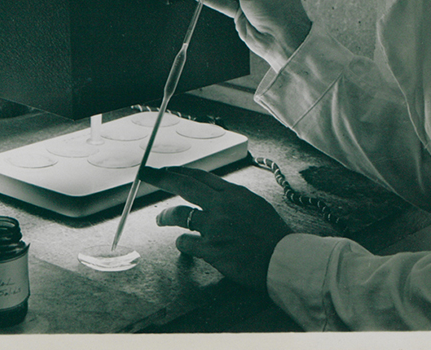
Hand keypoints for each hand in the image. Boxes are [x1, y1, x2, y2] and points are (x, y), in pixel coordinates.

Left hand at [140, 165, 292, 291]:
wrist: (283, 259)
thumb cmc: (273, 235)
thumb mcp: (255, 205)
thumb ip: (233, 199)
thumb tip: (214, 196)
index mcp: (234, 193)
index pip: (200, 176)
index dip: (179, 172)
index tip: (167, 171)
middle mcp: (222, 206)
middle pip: (183, 185)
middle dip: (161, 178)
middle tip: (147, 175)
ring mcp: (215, 227)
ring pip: (179, 214)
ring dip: (165, 216)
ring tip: (161, 219)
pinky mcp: (211, 249)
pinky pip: (185, 242)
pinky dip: (181, 243)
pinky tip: (183, 245)